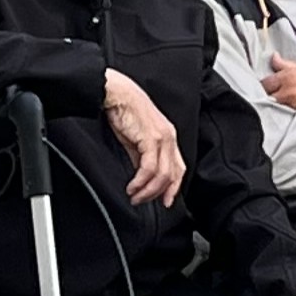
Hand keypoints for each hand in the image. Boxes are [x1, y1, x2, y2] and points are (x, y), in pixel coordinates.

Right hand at [98, 69, 184, 207]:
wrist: (116, 93)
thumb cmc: (124, 111)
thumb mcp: (135, 138)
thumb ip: (141, 156)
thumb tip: (141, 175)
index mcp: (169, 137)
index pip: (178, 168)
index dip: (173, 188)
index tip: (165, 201)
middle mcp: (170, 138)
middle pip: (173, 175)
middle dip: (159, 193)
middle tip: (143, 201)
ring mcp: (162, 138)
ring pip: (163, 174)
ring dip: (148, 190)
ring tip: (135, 196)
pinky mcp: (151, 138)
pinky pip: (149, 167)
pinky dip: (141, 181)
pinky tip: (132, 186)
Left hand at [261, 59, 295, 124]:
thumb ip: (287, 65)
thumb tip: (274, 58)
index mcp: (289, 77)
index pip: (264, 84)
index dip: (266, 86)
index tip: (270, 88)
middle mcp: (289, 93)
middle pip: (266, 99)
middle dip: (269, 98)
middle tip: (275, 98)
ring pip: (275, 111)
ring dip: (276, 109)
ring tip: (282, 108)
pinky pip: (288, 120)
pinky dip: (288, 118)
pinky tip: (292, 115)